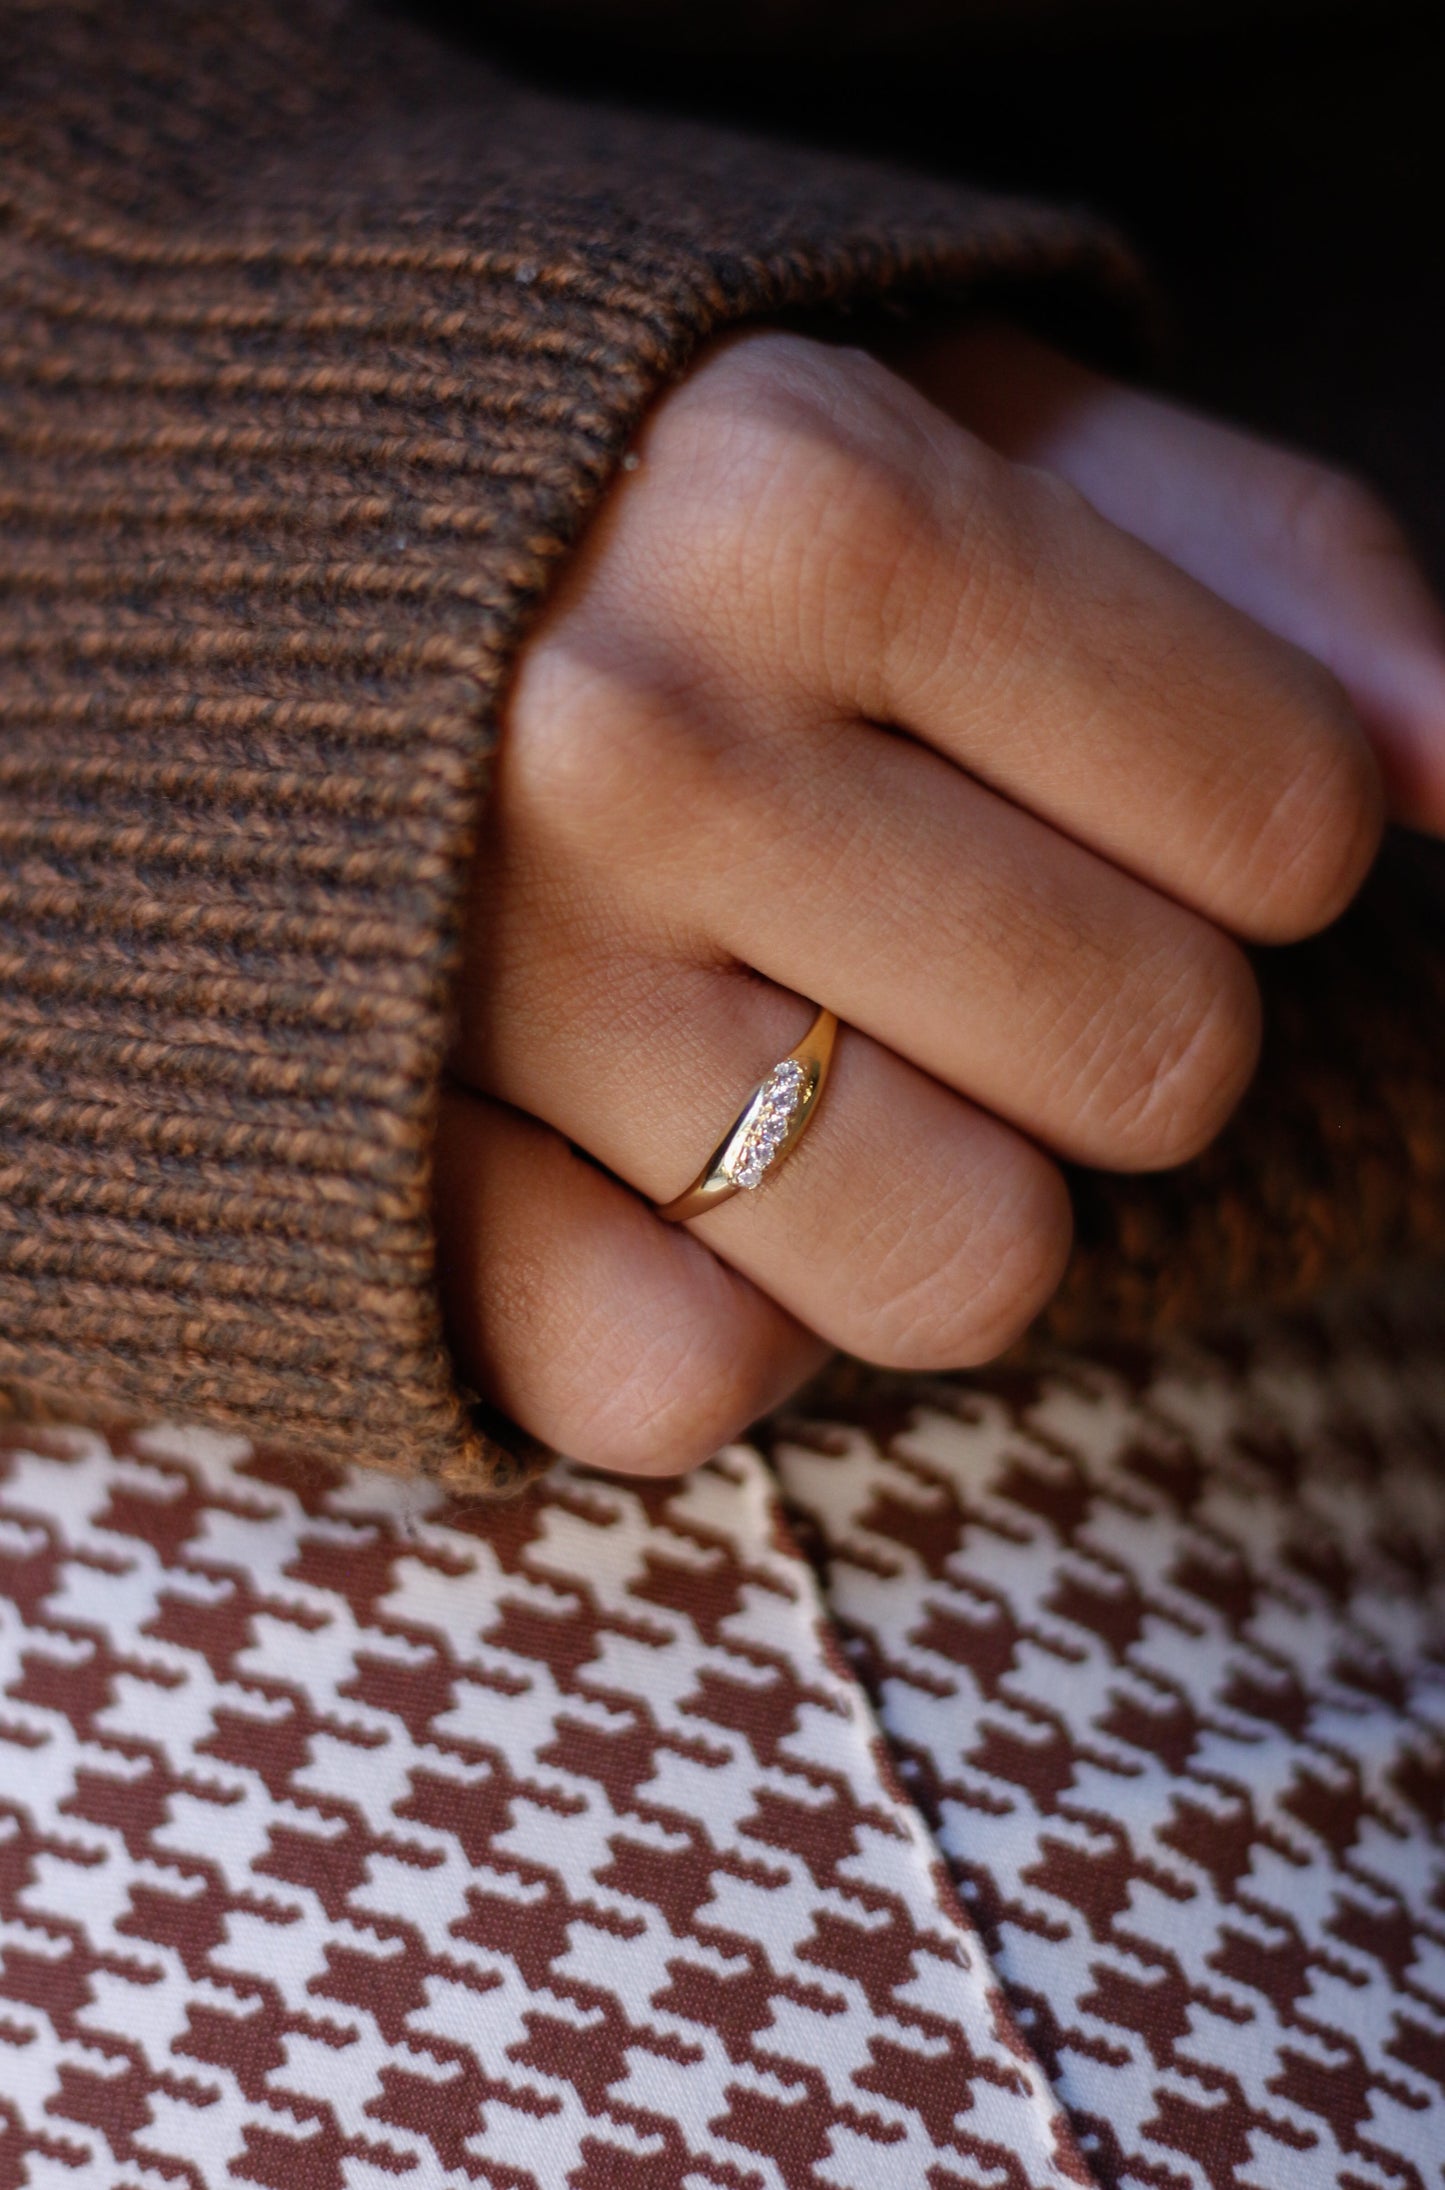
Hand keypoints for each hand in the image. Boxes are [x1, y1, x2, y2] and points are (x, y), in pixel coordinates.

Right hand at [434, 325, 1425, 1476]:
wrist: (245, 588)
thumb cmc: (665, 510)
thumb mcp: (964, 425)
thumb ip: (1259, 557)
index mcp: (808, 496)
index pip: (1290, 820)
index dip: (1244, 819)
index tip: (1102, 774)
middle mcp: (627, 745)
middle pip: (1158, 1062)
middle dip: (1110, 1003)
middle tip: (941, 900)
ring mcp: (500, 1000)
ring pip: (971, 1267)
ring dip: (948, 1172)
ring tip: (811, 1033)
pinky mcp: (398, 1204)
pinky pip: (698, 1386)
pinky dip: (728, 1294)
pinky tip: (660, 1147)